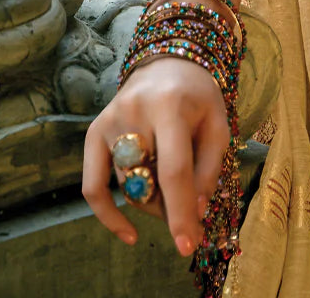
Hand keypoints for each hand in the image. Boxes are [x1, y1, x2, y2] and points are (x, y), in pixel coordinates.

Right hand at [82, 54, 230, 255]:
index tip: (187, 245)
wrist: (167, 63)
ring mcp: (109, 122)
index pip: (173, 170)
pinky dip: (108, 214)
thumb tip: (193, 212)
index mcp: (170, 107)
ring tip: (172, 188)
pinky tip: (129, 233)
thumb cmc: (198, 96)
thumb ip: (208, 168)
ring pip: (127, 187)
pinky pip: (92, 186)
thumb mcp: (217, 124)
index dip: (180, 211)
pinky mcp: (93, 132)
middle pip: (148, 183)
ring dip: (151, 202)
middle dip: (170, 207)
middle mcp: (133, 113)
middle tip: (189, 206)